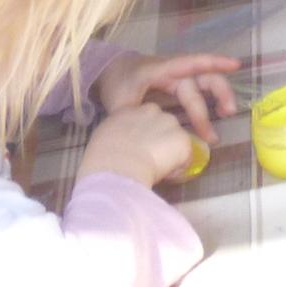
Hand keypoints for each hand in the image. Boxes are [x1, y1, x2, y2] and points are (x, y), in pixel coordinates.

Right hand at [79, 102, 196, 190]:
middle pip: (163, 125)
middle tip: (147, 161)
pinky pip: (185, 156)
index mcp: (129, 110)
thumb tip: (125, 143)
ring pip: (175, 140)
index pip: (143, 118)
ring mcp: (169, 123)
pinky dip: (178, 167)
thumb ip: (117, 134)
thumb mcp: (103, 140)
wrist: (114, 170)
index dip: (142, 136)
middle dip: (159, 141)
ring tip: (154, 169)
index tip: (137, 149)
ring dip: (170, 153)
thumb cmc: (101, 162)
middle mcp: (152, 111)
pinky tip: (165, 175)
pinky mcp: (182, 139)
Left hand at [92, 51, 239, 145]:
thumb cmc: (117, 83)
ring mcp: (178, 77)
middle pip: (204, 77)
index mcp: (161, 70)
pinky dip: (209, 100)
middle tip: (229, 113)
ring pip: (205, 83)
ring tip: (228, 114)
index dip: (213, 62)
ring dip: (219, 96)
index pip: (190, 63)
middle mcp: (175, 71)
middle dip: (220, 92)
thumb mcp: (119, 102)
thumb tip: (147, 137)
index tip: (236, 65)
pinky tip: (218, 113)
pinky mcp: (178, 85)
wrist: (112, 72)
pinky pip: (197, 90)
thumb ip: (134, 118)